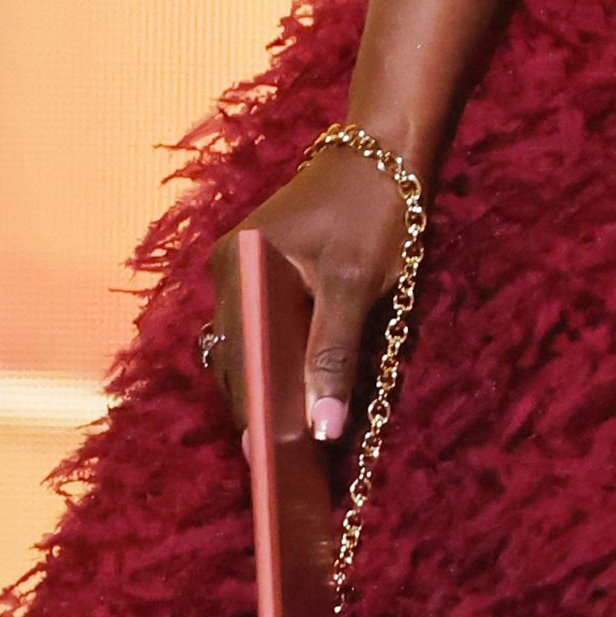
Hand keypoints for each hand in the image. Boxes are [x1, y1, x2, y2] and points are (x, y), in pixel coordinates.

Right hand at [207, 132, 417, 444]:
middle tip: (293, 467)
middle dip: (264, 408)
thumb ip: (334, 356)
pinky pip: (268, 331)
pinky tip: (311, 395)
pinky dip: (286, 364)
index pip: (237, 360)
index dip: (252, 414)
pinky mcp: (266, 275)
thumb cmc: (374, 210)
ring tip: (302, 442)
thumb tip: (320, 431)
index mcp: (238, 267)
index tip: (270, 464)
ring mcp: (243, 272)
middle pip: (238, 360)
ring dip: (275, 389)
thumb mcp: (357, 286)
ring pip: (252, 350)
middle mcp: (228, 270)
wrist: (387, 149)